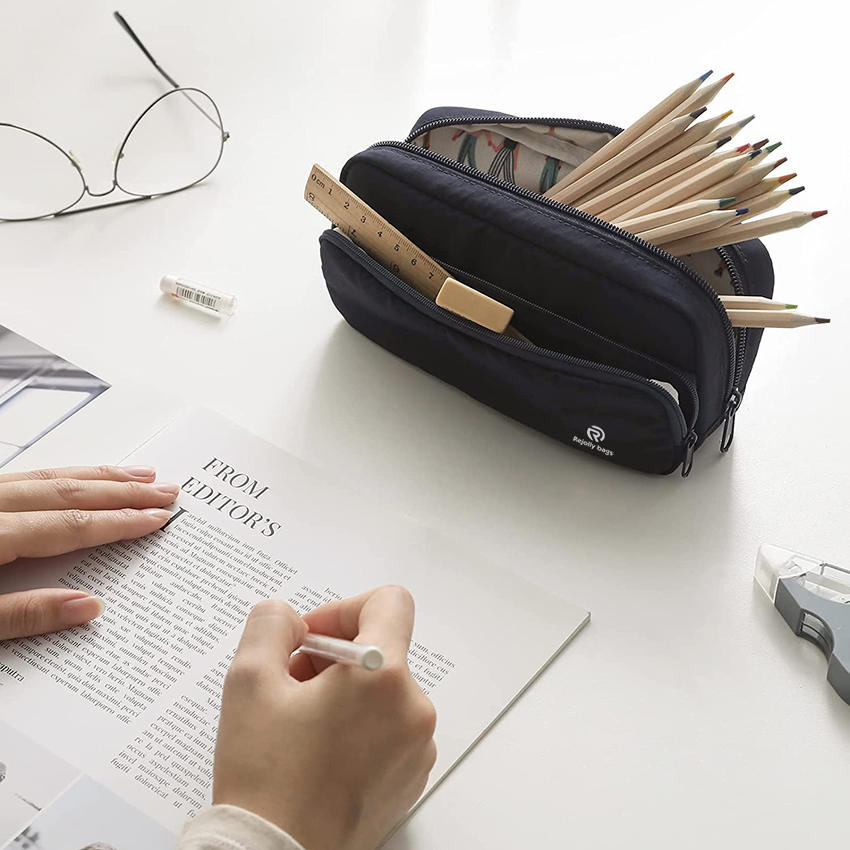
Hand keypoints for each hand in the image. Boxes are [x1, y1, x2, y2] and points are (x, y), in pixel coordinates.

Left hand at [0, 464, 177, 639]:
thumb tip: (89, 608)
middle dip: (124, 492)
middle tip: (165, 490)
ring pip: (51, 478)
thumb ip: (25, 614)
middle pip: (70, 493)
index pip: (72, 524)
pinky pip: (31, 477)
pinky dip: (65, 476)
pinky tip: (83, 478)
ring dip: (100, 477)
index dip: (119, 522)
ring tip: (140, 475)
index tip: (157, 518)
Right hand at [214, 587, 436, 849]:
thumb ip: (270, 625)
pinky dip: (358, 726)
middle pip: (381, 651)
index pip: (389, 603)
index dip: (343, 609)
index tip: (311, 638)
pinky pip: (390, 728)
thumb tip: (289, 618)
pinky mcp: (410, 777)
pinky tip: (317, 751)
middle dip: (332, 659)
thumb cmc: (266, 781)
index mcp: (383, 677)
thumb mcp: (249, 681)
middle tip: (289, 686)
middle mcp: (413, 709)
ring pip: (383, 691)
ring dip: (343, 693)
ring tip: (298, 724)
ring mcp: (417, 748)